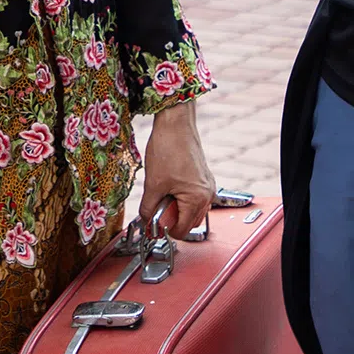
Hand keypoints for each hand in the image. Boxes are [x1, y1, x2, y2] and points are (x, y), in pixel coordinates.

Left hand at [138, 102, 213, 237]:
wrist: (175, 122)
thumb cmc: (168, 147)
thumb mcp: (153, 184)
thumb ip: (149, 208)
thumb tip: (146, 222)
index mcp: (198, 199)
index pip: (182, 231)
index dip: (164, 228)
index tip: (152, 222)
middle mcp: (208, 195)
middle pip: (188, 223)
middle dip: (171, 219)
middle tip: (156, 206)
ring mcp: (207, 186)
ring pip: (191, 211)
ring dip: (175, 209)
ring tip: (162, 194)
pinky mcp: (203, 178)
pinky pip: (193, 198)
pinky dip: (180, 198)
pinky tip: (168, 186)